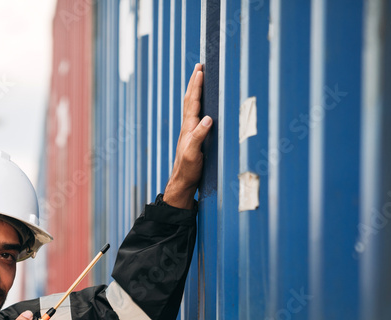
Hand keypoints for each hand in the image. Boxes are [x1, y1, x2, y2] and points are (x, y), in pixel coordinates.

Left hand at [163, 63, 212, 208]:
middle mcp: (187, 126)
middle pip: (190, 99)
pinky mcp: (192, 137)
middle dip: (194, 82)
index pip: (193, 101)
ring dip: (194, 90)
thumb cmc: (188, 169)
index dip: (197, 85)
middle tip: (198, 67)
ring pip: (190, 105)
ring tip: (197, 79)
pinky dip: (196, 104)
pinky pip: (193, 114)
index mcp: (189, 127)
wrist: (181, 182)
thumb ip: (199, 135)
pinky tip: (199, 105)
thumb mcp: (193, 153)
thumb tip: (209, 118)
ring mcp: (188, 131)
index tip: (200, 70)